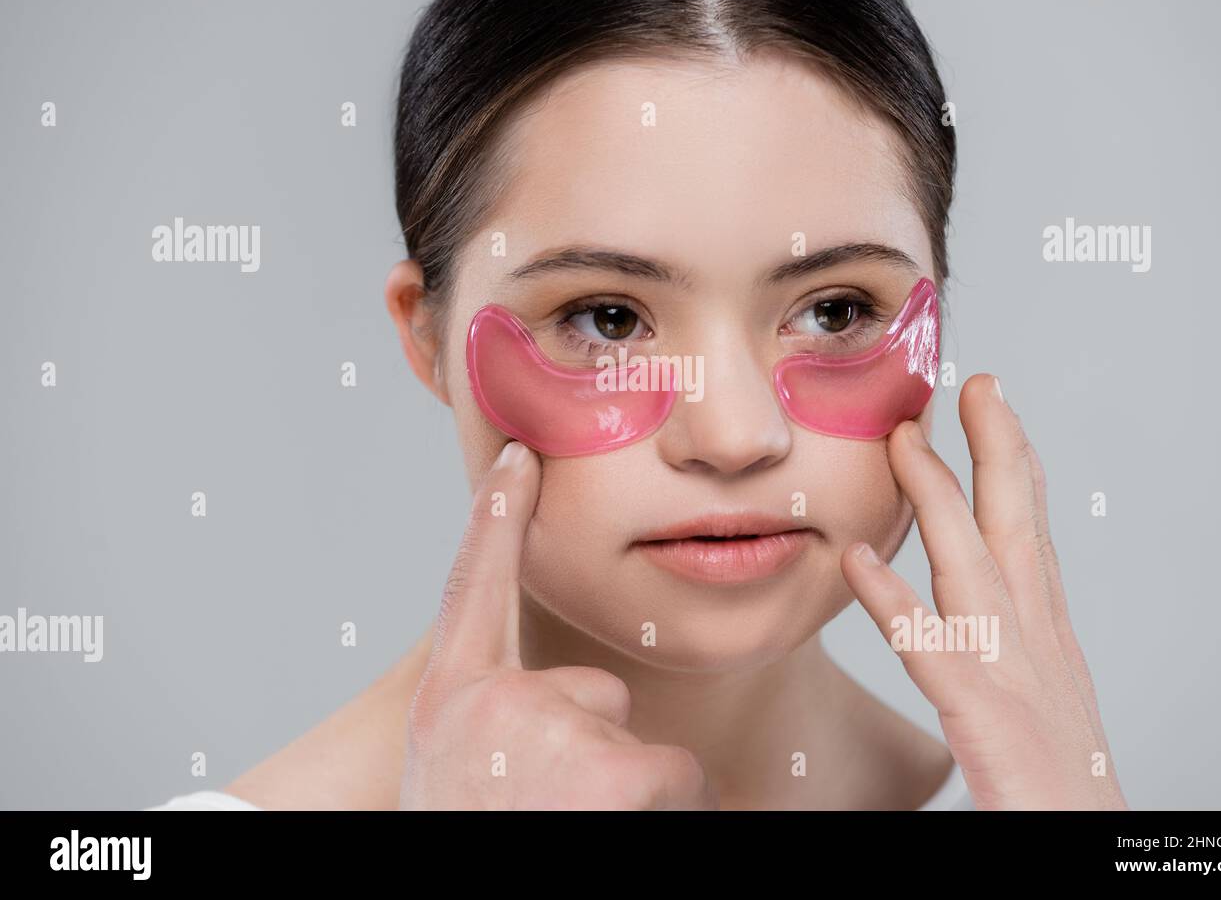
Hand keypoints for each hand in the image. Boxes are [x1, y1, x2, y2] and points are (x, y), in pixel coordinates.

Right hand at [399, 440, 717, 809]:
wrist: (463, 899)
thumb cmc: (475, 831)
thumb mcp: (464, 778)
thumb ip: (505, 723)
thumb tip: (593, 697)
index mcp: (450, 703)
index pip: (471, 586)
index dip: (495, 518)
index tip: (518, 456)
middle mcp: (490, 702)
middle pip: (595, 694)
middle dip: (597, 758)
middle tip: (552, 816)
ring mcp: (548, 731)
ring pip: (638, 745)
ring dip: (627, 801)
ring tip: (573, 832)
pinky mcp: (613, 769)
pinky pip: (679, 778)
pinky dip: (667, 817)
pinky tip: (606, 834)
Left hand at [841, 374, 1125, 809]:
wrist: (1082, 848)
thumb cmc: (1056, 787)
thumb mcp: (1040, 700)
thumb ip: (1005, 648)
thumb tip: (970, 611)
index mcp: (1046, 635)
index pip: (1030, 532)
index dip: (1014, 463)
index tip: (993, 405)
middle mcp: (1035, 642)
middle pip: (1016, 527)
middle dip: (995, 448)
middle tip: (973, 383)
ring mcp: (1012, 676)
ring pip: (972, 567)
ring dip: (939, 498)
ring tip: (904, 441)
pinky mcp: (984, 719)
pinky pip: (929, 651)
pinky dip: (893, 602)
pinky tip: (855, 561)